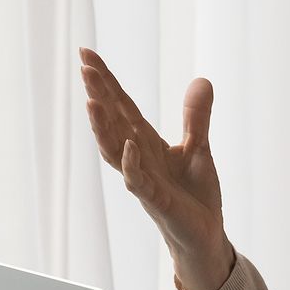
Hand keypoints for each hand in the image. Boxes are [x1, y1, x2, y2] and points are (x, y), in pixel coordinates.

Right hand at [79, 48, 233, 289]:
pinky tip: (128, 144)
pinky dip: (132, 164)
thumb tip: (201, 80)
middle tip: (84, 66)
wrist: (205, 234)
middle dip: (99, 94)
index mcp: (147, 142)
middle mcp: (138, 157)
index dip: (106, 81)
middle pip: (114, 121)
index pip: (122, 106)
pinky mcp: (157, 201)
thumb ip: (196, 116)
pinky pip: (139, 181)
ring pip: (115, 150)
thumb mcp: (199, 148)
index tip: (86, 54)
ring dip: (104, 127)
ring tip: (92, 100)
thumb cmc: (194, 194)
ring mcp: (144, 179)